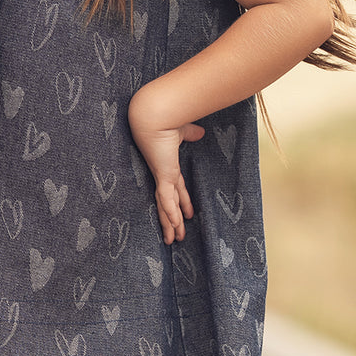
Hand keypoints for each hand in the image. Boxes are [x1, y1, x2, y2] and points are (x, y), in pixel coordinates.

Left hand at [128, 87, 205, 245]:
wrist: (154, 114)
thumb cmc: (166, 119)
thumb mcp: (183, 130)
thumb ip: (191, 134)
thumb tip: (200, 133)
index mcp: (168, 167)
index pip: (177, 190)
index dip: (182, 203)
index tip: (188, 214)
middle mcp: (163, 175)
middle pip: (170, 204)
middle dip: (174, 221)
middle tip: (176, 237)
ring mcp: (162, 176)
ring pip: (166, 207)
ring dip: (170, 224)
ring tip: (172, 240)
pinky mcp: (162, 175)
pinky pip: (167, 199)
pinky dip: (170, 213)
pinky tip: (174, 226)